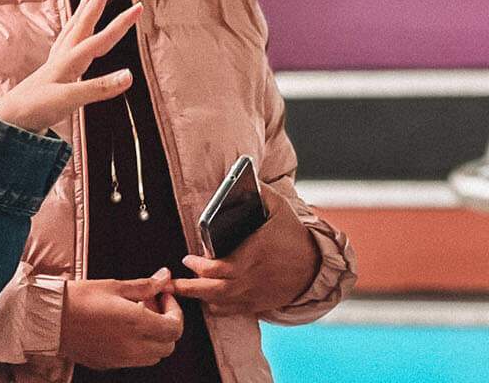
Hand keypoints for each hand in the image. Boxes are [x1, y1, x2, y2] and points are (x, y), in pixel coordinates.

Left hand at [0, 0, 141, 133]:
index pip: (101, 38)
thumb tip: (129, 75)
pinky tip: (71, 38)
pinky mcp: (49, 75)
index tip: (139, 6)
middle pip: (82, 25)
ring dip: (81, 15)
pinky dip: (70, 34)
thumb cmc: (35, 109)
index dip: (121, 23)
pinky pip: (63, 45)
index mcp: (70, 61)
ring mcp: (55, 65)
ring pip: (71, 32)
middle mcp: (62, 58)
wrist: (7, 120)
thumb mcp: (70, 100)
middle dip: (95, 5)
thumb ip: (100, 87)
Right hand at [60, 270, 183, 369]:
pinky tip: (123, 328)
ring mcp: (120, 359)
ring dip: (154, 337)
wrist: (48, 319)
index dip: (175, 311)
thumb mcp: (116, 286)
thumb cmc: (79, 299)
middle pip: (168, 345)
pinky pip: (134, 360)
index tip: (163, 296)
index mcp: (138, 325)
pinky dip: (138, 346)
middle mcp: (133, 347)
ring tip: (137, 316)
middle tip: (152, 304)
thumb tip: (164, 277)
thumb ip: (145, 285)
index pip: (175, 328)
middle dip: (166, 324)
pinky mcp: (108, 364)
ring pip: (153, 356)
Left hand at [172, 183, 319, 315]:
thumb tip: (245, 176)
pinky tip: (207, 298)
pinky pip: (229, 311)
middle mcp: (251, 277)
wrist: (315, 266)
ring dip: (199, 297)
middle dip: (188, 287)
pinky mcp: (257, 304)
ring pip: (218, 304)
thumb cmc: (294, 236)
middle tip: (173, 282)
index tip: (187, 259)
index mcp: (253, 254)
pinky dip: (215, 307)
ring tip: (185, 289)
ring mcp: (253, 293)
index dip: (198, 266)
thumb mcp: (280, 208)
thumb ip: (261, 192)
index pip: (217, 268)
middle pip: (212, 290)